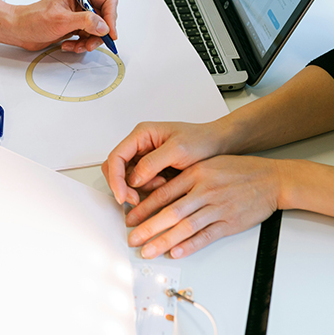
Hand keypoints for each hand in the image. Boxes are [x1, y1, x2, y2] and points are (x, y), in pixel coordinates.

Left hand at [10, 0, 117, 51]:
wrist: (18, 30)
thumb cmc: (33, 19)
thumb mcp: (61, 20)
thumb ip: (85, 22)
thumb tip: (103, 26)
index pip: (107, 1)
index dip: (111, 18)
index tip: (109, 33)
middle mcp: (81, 3)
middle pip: (104, 18)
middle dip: (99, 34)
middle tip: (91, 44)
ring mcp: (78, 16)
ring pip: (97, 31)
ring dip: (89, 42)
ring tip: (77, 47)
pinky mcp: (74, 27)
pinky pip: (87, 37)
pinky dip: (81, 45)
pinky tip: (69, 45)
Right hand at [102, 120, 227, 205]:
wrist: (218, 145)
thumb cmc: (201, 140)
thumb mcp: (178, 149)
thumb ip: (152, 163)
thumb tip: (133, 179)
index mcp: (142, 134)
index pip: (116, 157)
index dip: (115, 178)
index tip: (122, 196)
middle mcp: (140, 145)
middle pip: (116, 169)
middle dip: (123, 186)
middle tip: (136, 200)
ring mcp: (145, 158)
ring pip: (127, 179)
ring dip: (139, 188)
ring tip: (162, 185)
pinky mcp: (152, 169)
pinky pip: (140, 183)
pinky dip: (148, 190)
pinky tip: (164, 186)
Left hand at [126, 155, 281, 258]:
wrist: (271, 179)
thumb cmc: (239, 170)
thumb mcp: (208, 164)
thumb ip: (184, 177)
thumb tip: (157, 192)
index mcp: (196, 174)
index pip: (163, 193)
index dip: (144, 207)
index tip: (130, 217)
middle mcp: (204, 190)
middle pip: (170, 212)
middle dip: (148, 227)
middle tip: (132, 238)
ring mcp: (217, 207)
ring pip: (185, 227)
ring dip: (164, 241)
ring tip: (148, 251)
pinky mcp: (230, 223)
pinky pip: (206, 236)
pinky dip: (190, 245)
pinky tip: (176, 252)